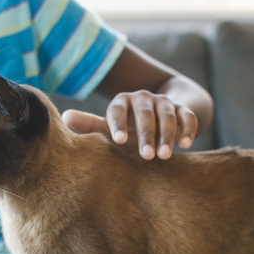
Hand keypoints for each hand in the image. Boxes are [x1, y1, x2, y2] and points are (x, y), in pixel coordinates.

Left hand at [62, 90, 197, 159]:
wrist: (161, 113)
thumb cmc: (128, 126)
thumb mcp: (111, 126)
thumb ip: (91, 124)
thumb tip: (64, 116)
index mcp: (122, 102)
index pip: (117, 109)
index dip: (118, 123)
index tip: (119, 141)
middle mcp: (143, 98)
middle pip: (144, 113)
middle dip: (146, 134)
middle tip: (147, 155)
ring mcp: (164, 102)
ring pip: (167, 114)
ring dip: (167, 135)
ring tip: (165, 155)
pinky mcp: (184, 108)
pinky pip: (187, 116)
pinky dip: (188, 129)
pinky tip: (186, 145)